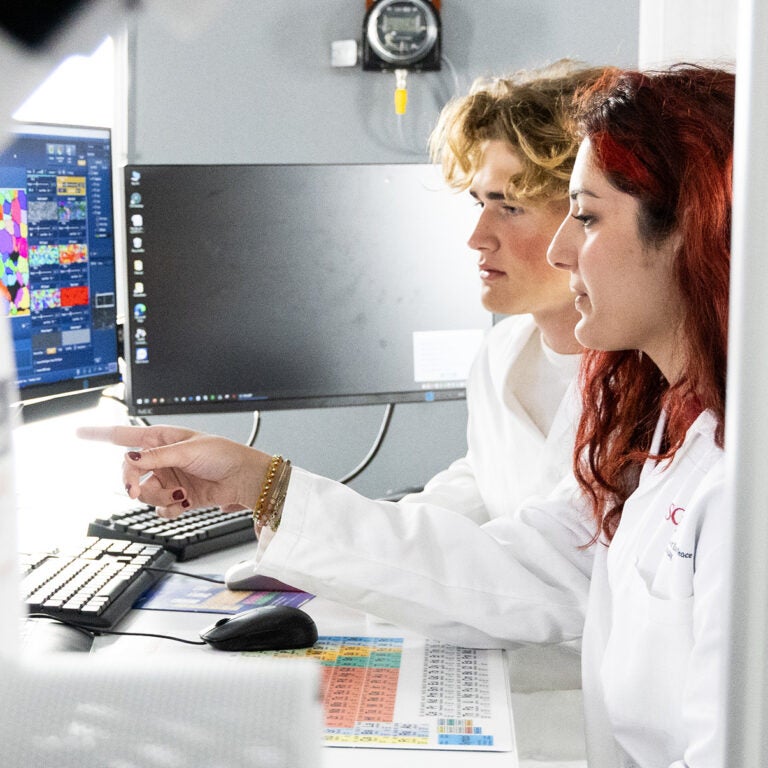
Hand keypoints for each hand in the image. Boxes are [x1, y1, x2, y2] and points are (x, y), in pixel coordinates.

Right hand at [77, 424, 272, 517]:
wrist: (244, 479)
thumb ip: (157, 456)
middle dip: (131, 482)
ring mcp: (170, 478)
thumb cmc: (224, 455)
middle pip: (129, 472)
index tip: (79, 433)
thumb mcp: (188, 450)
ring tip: (178, 494)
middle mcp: (163, 459)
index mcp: (163, 438)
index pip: (125, 435)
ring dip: (157, 496)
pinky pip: (160, 508)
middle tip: (136, 489)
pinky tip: (184, 503)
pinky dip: (170, 508)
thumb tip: (131, 457)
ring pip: (144, 493)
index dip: (100, 434)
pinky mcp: (179, 498)